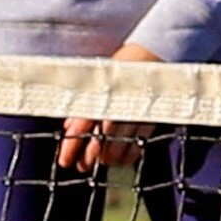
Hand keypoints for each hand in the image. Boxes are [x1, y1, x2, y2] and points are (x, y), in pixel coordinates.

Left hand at [58, 39, 162, 173]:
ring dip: (107, 158)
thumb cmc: (122, 67)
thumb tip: (68, 127)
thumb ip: (82, 106)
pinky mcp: (151, 120)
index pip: (81, 128)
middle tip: (81, 165)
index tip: (65, 161)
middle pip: (99, 143)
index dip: (71, 146)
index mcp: (101, 96)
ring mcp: (135, 116)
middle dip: (89, 158)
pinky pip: (139, 145)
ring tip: (101, 160)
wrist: (155, 54)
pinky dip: (129, 155)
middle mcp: (117, 108)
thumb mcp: (97, 82)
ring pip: (119, 148)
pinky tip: (121, 157)